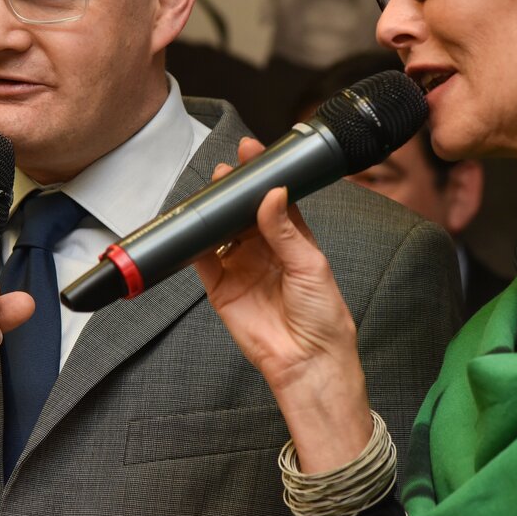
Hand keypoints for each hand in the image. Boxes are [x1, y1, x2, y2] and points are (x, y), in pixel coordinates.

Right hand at [194, 137, 371, 470]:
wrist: (307, 361)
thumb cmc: (323, 316)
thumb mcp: (310, 265)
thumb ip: (285, 230)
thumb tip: (271, 194)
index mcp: (293, 240)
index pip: (274, 200)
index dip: (263, 177)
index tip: (252, 153)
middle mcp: (265, 250)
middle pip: (243, 212)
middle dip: (233, 190)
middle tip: (225, 171)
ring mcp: (241, 268)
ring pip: (221, 232)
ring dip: (214, 213)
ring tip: (209, 193)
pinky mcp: (221, 289)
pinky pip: (202, 262)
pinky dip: (194, 245)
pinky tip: (193, 228)